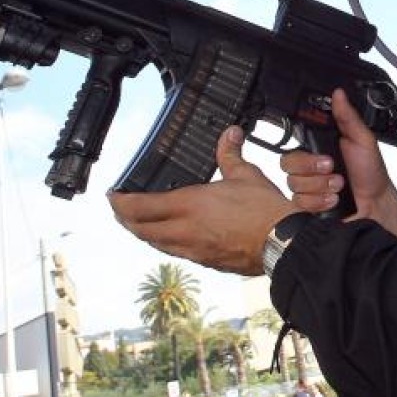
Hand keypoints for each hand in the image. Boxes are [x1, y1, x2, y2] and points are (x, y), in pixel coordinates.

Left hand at [108, 126, 299, 274]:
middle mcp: (185, 231)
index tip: (113, 196)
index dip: (119, 203)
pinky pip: (176, 253)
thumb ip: (230, 154)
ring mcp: (194, 250)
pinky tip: (174, 237)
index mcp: (190, 205)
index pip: (139, 207)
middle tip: (121, 210)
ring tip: (143, 223)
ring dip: (144, 233)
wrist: (283, 244)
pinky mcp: (207, 262)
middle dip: (125, 220)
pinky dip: (166, 244)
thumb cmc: (265, 211)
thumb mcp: (246, 175)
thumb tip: (230, 134)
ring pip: (156, 244)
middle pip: (140, 230)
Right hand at [281, 88, 396, 238]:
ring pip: (293, 184)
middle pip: (288, 164)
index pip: (294, 144)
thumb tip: (339, 94)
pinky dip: (319, 201)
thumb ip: (348, 117)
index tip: (325, 157)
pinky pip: (298, 202)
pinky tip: (333, 200)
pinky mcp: (307, 206)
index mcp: (319, 149)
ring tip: (339, 186)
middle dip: (313, 169)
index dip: (305, 152)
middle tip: (333, 169)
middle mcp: (310, 168)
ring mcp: (307, 187)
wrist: (376, 204)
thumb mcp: (363, 140)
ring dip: (320, 186)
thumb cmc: (371, 174)